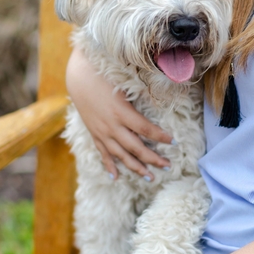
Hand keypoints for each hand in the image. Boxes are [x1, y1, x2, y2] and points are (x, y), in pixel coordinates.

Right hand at [66, 45, 172, 179]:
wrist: (78, 77)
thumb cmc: (105, 75)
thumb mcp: (125, 84)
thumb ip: (141, 95)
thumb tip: (162, 99)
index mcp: (122, 112)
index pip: (146, 129)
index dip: (161, 137)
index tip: (174, 142)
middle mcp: (112, 126)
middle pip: (136, 148)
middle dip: (153, 159)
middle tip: (168, 166)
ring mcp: (102, 133)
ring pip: (121, 155)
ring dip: (136, 167)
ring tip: (150, 177)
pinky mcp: (95, 134)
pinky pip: (103, 154)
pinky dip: (110, 166)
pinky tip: (116, 177)